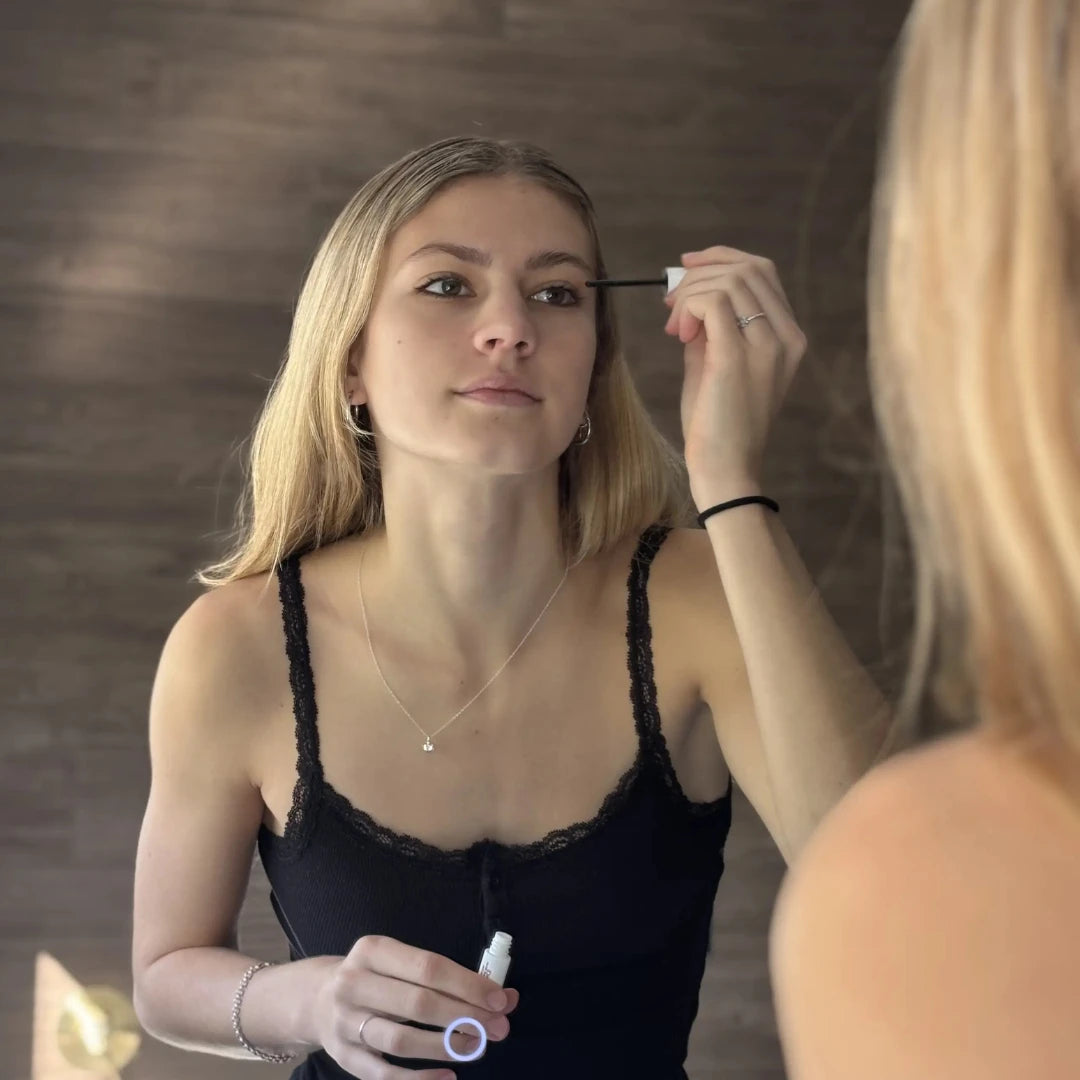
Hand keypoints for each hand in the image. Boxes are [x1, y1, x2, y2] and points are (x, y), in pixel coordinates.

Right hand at [311, 935, 519, 1077]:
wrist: (316, 1000)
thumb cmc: (374, 977)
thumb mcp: (401, 962)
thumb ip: (450, 978)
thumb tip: (507, 996)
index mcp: (373, 950)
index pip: (428, 967)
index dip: (467, 984)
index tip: (500, 999)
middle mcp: (354, 983)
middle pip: (417, 1003)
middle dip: (464, 1016)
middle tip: (497, 1028)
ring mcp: (345, 1023)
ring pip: (401, 1040)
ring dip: (445, 1046)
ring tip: (477, 1047)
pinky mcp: (344, 1058)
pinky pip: (385, 1074)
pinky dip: (419, 1079)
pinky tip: (448, 1076)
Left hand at [663, 246, 806, 507]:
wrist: (725, 469)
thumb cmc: (716, 425)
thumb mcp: (715, 365)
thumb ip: (709, 330)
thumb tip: (688, 299)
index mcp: (788, 338)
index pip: (763, 272)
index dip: (721, 259)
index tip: (686, 267)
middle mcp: (786, 337)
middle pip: (748, 268)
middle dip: (701, 272)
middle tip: (670, 302)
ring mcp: (768, 345)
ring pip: (730, 280)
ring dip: (690, 291)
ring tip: (673, 325)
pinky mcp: (739, 356)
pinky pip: (714, 301)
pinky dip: (690, 304)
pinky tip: (678, 332)